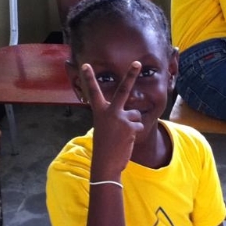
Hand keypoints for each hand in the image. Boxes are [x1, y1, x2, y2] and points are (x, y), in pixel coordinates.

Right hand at [81, 62, 143, 178]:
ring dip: (132, 124)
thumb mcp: (105, 127)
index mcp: (99, 111)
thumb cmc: (105, 145)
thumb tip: (134, 114)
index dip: (89, 78)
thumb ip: (115, 117)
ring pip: (135, 115)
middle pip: (123, 90)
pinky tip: (127, 140)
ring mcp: (121, 118)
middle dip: (131, 75)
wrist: (106, 162)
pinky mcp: (130, 127)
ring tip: (123, 135)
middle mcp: (110, 112)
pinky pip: (139, 126)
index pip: (93, 92)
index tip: (86, 65)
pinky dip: (135, 133)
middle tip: (137, 62)